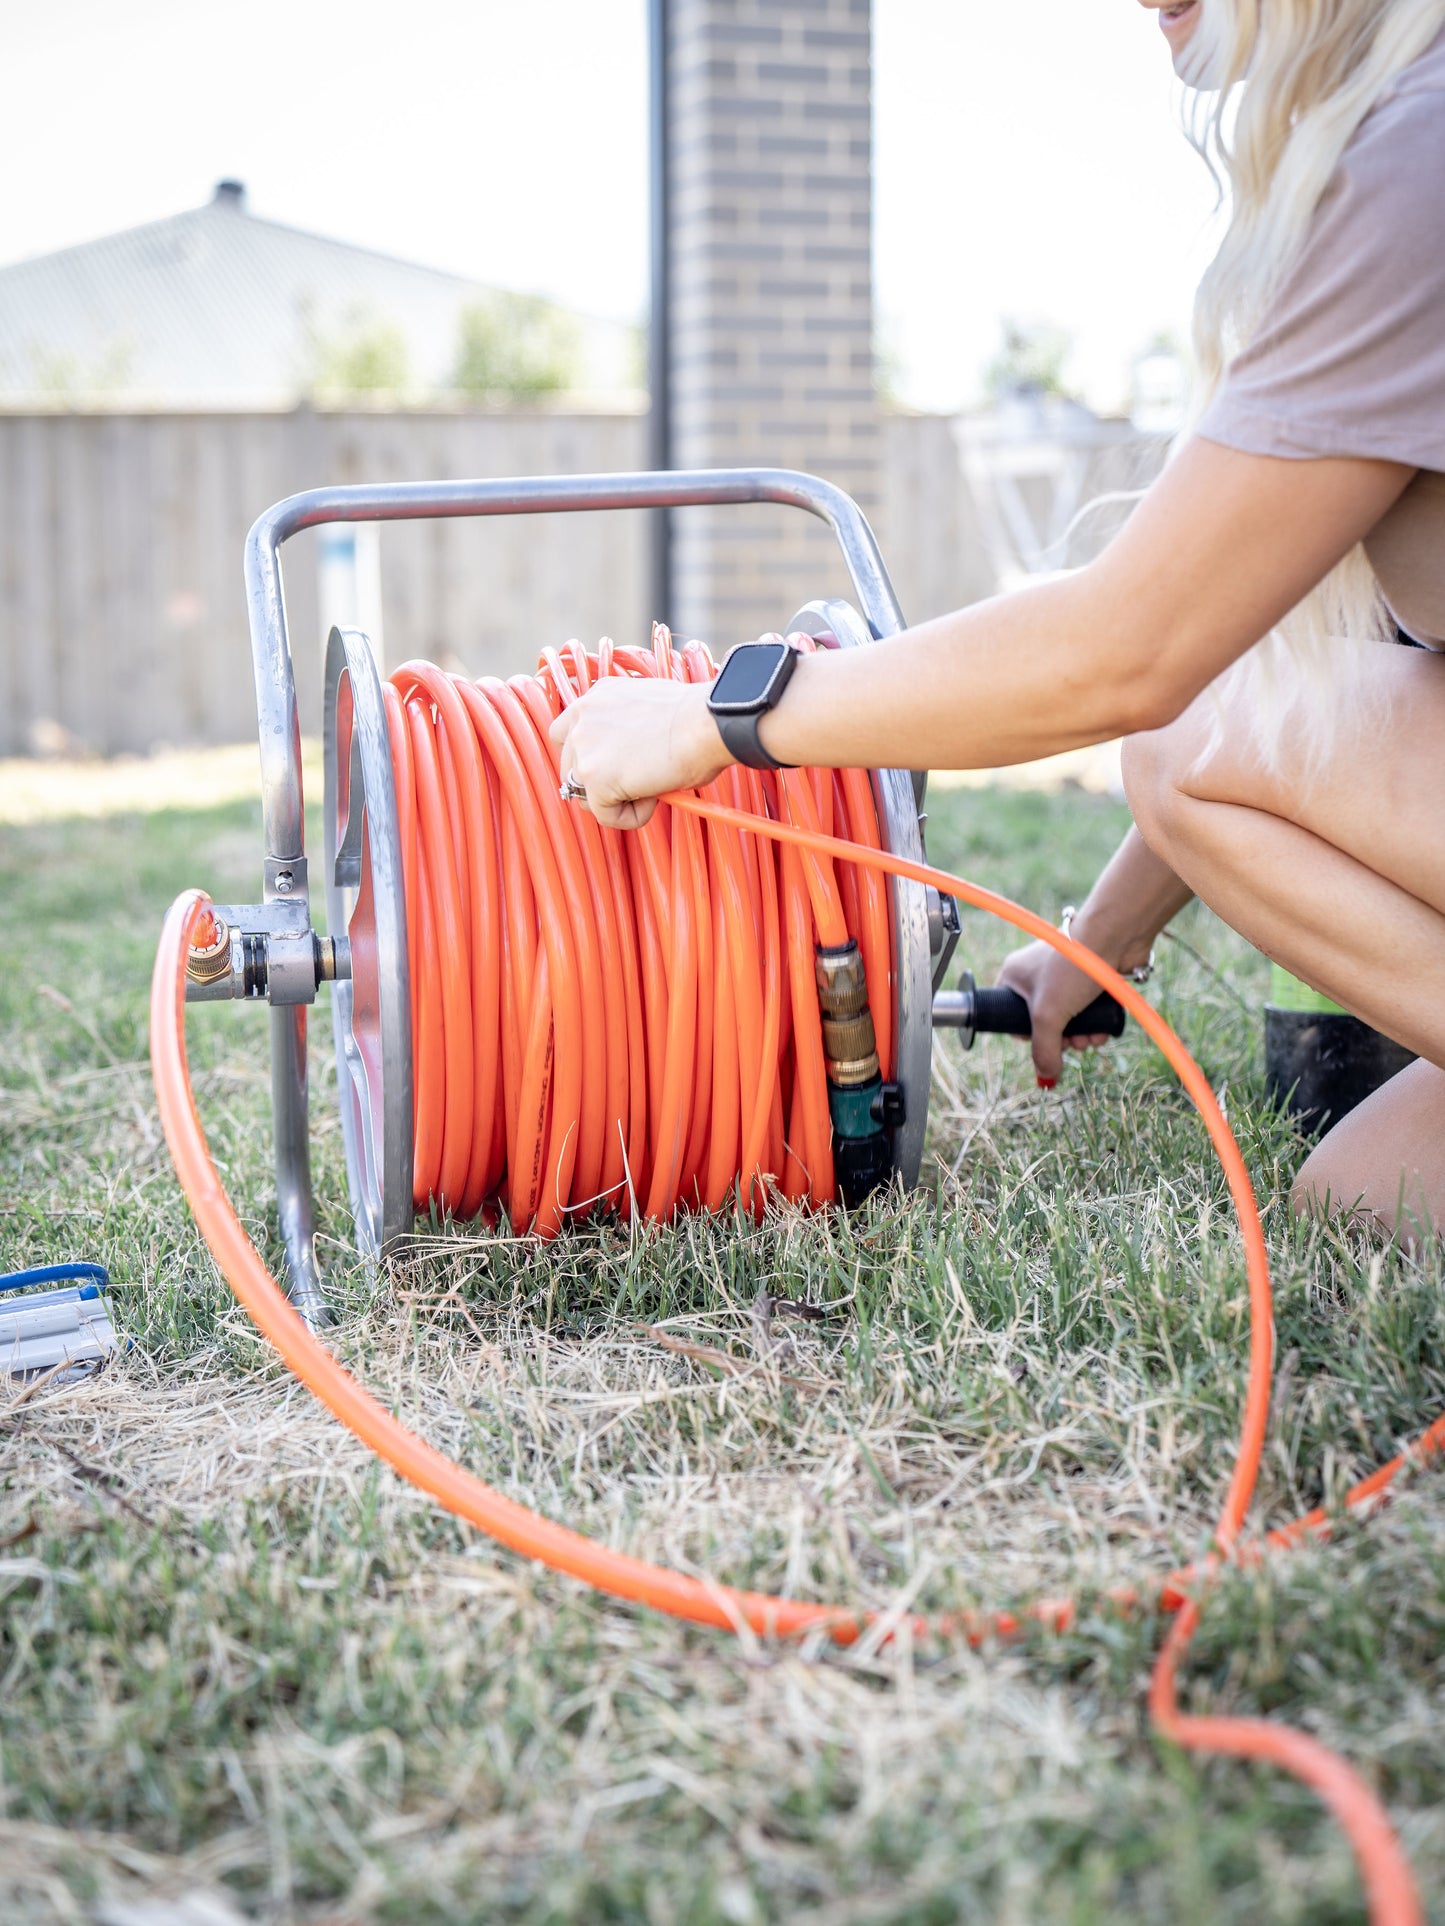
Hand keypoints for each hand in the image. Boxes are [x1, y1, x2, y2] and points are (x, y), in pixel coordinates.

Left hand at [549, 677, 731, 828]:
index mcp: (596, 696)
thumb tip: (628, 756)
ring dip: (614, 799)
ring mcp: (584, 748)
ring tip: (650, 787)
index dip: (591, 754)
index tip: (616, 763)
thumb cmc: (694, 717)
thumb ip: (624, 727)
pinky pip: (606, 816)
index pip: (568, 732)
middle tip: (636, 782)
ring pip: (583, 794)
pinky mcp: (594, 779)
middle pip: (569, 766)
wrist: (705, 723)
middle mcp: (582, 717)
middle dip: (598, 781)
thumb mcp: (646, 711)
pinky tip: (655, 797)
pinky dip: (631, 816)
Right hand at [995, 938, 1116, 1086]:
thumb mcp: (1049, 1015)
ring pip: (1068, 1018)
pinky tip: (1103, 1032)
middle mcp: (1038, 975)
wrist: (1114, 937)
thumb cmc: (1072, 966)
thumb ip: (1044, 1050)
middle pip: (1044, 1022)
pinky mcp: (1089, 979)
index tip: (1044, 1042)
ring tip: (1092, 1039)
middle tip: (1074, 1044)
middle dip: (1062, 1040)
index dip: (1026, 1035)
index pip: (1009, 1015)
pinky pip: (1087, 1011)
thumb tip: (1046, 1077)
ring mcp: (1065, 976)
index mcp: (1015, 976)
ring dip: (1080, 1036)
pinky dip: (1095, 1025)